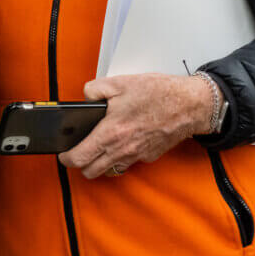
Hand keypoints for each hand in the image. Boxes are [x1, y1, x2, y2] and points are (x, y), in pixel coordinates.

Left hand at [58, 73, 210, 178]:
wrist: (190, 104)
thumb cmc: (159, 94)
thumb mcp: (119, 83)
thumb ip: (95, 90)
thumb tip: (85, 97)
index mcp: (110, 133)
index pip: (79, 158)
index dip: (66, 158)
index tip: (63, 153)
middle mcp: (122, 150)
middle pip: (91, 172)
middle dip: (81, 164)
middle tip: (78, 151)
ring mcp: (136, 156)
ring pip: (109, 171)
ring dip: (100, 164)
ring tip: (97, 149)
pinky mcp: (148, 156)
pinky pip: (128, 163)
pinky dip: (120, 158)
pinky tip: (121, 142)